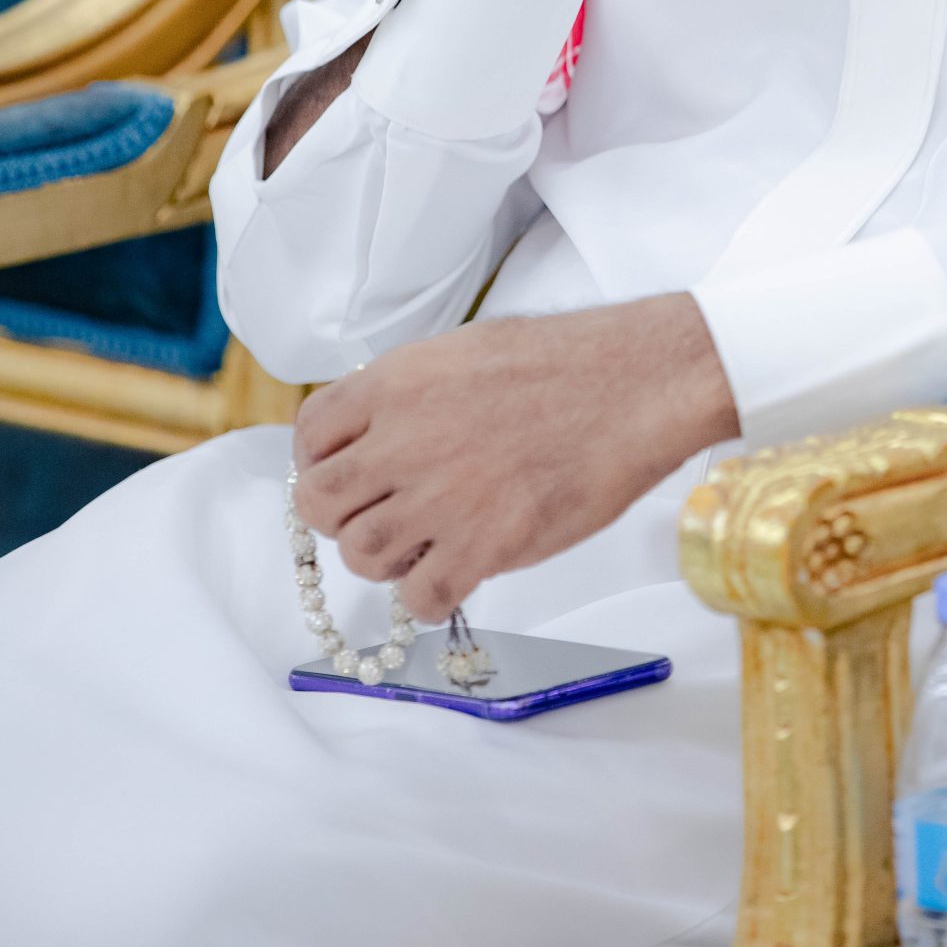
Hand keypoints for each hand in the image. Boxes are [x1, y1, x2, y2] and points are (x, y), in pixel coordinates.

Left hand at [291, 299, 737, 619]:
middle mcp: (405, 440)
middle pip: (322, 503)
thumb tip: (378, 432)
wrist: (635, 384)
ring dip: (384, 557)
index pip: (311, 434)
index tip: (345, 472)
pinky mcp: (485, 544)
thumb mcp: (467, 350)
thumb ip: (410, 394)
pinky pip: (421, 597)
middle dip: (341, 515)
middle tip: (379, 513)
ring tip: (423, 543)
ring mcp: (443, 496)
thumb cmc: (567, 362)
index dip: (320, 460)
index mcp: (397, 383)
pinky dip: (428, 597)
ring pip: (362, 555)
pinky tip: (454, 574)